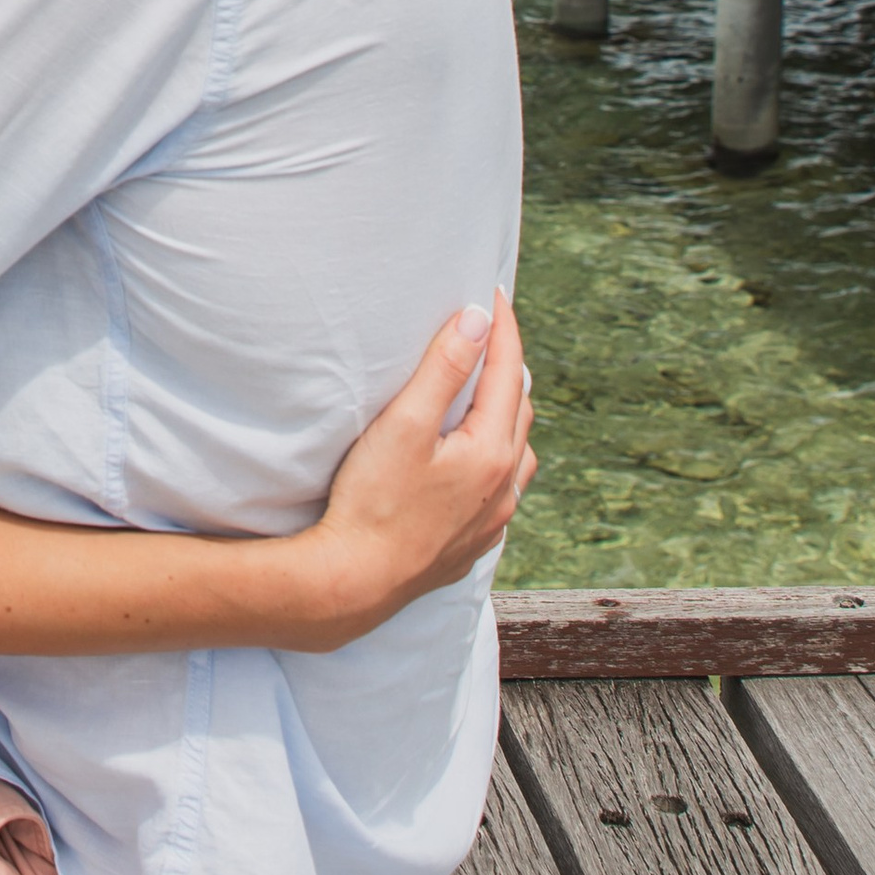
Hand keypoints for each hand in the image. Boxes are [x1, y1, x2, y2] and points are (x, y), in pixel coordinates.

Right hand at [308, 295, 535, 645]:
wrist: (354, 583)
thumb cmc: (372, 501)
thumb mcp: (404, 424)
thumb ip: (444, 369)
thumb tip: (477, 320)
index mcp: (493, 451)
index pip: (508, 371)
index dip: (502, 326)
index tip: (493, 291)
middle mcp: (504, 487)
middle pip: (520, 409)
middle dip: (507, 366)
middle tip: (487, 332)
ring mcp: (492, 520)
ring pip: (518, 453)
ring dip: (508, 415)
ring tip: (488, 392)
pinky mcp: (473, 543)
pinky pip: (503, 489)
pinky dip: (498, 458)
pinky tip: (477, 460)